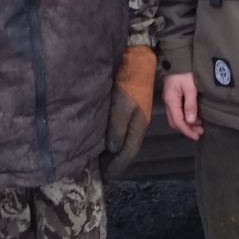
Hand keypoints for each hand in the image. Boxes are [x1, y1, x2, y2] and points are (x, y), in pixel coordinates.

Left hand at [103, 45, 157, 178]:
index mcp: (138, 126)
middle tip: (100, 171)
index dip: (117, 165)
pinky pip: (121, 130)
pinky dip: (114, 139)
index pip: (127, 152)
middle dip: (115, 161)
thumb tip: (113, 149)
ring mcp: (135, 116)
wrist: (138, 62)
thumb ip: (117, 128)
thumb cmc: (128, 83)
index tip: (106, 177)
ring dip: (114, 151)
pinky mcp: (130, 109)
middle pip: (127, 148)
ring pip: (124, 139)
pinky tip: (105, 140)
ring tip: (101, 159)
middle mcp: (138, 124)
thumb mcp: (121, 106)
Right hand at [162, 73, 203, 140]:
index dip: (187, 130)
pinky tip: (194, 116)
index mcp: (171, 100)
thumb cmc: (185, 71)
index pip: (177, 121)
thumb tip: (190, 121)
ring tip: (199, 125)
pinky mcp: (173, 95)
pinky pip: (177, 111)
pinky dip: (185, 116)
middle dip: (187, 129)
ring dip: (187, 123)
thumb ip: (190, 105)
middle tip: (200, 132)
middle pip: (175, 121)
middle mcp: (168, 101)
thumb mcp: (190, 87)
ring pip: (176, 117)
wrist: (178, 57)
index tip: (197, 136)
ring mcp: (169, 98)